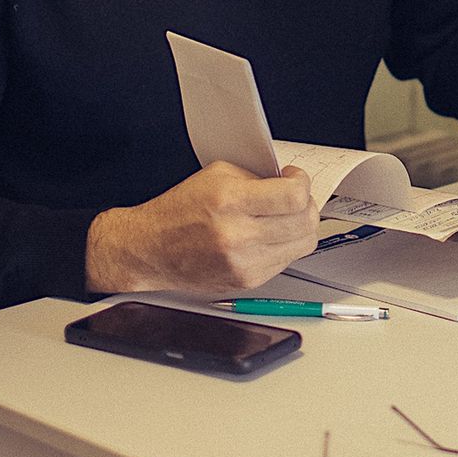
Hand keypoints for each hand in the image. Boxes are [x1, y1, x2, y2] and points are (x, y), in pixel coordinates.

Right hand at [85, 162, 317, 294]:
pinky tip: (267, 235)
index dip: (302, 183)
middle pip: (305, 223)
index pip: (293, 197)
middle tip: (295, 197)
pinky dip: (284, 246)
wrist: (150, 249)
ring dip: (300, 227)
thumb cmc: (178, 212)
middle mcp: (239, 236)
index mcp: (230, 202)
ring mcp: (245, 263)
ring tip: (283, 216)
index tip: (295, 179)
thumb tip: (289, 181)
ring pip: (302, 245)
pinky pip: (286, 261)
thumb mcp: (216, 175)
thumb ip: (257, 176)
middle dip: (306, 204)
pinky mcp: (248, 281)